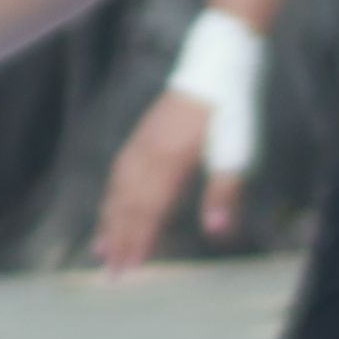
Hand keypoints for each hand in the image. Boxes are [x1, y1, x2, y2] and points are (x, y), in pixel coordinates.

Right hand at [90, 89, 235, 272]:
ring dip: (109, 221)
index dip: (138, 241)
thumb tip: (216, 230)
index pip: (149, 211)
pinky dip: (111, 194)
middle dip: (119, 240)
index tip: (128, 270)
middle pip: (128, 205)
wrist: (216, 65)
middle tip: (111, 273)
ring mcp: (142, 143)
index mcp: (172, 161)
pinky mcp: (142, 135)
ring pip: (119, 189)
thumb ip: (224, 192)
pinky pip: (119, 171)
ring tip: (100, 248)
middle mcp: (149, 154)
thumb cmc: (232, 112)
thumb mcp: (238, 153)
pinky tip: (110, 204)